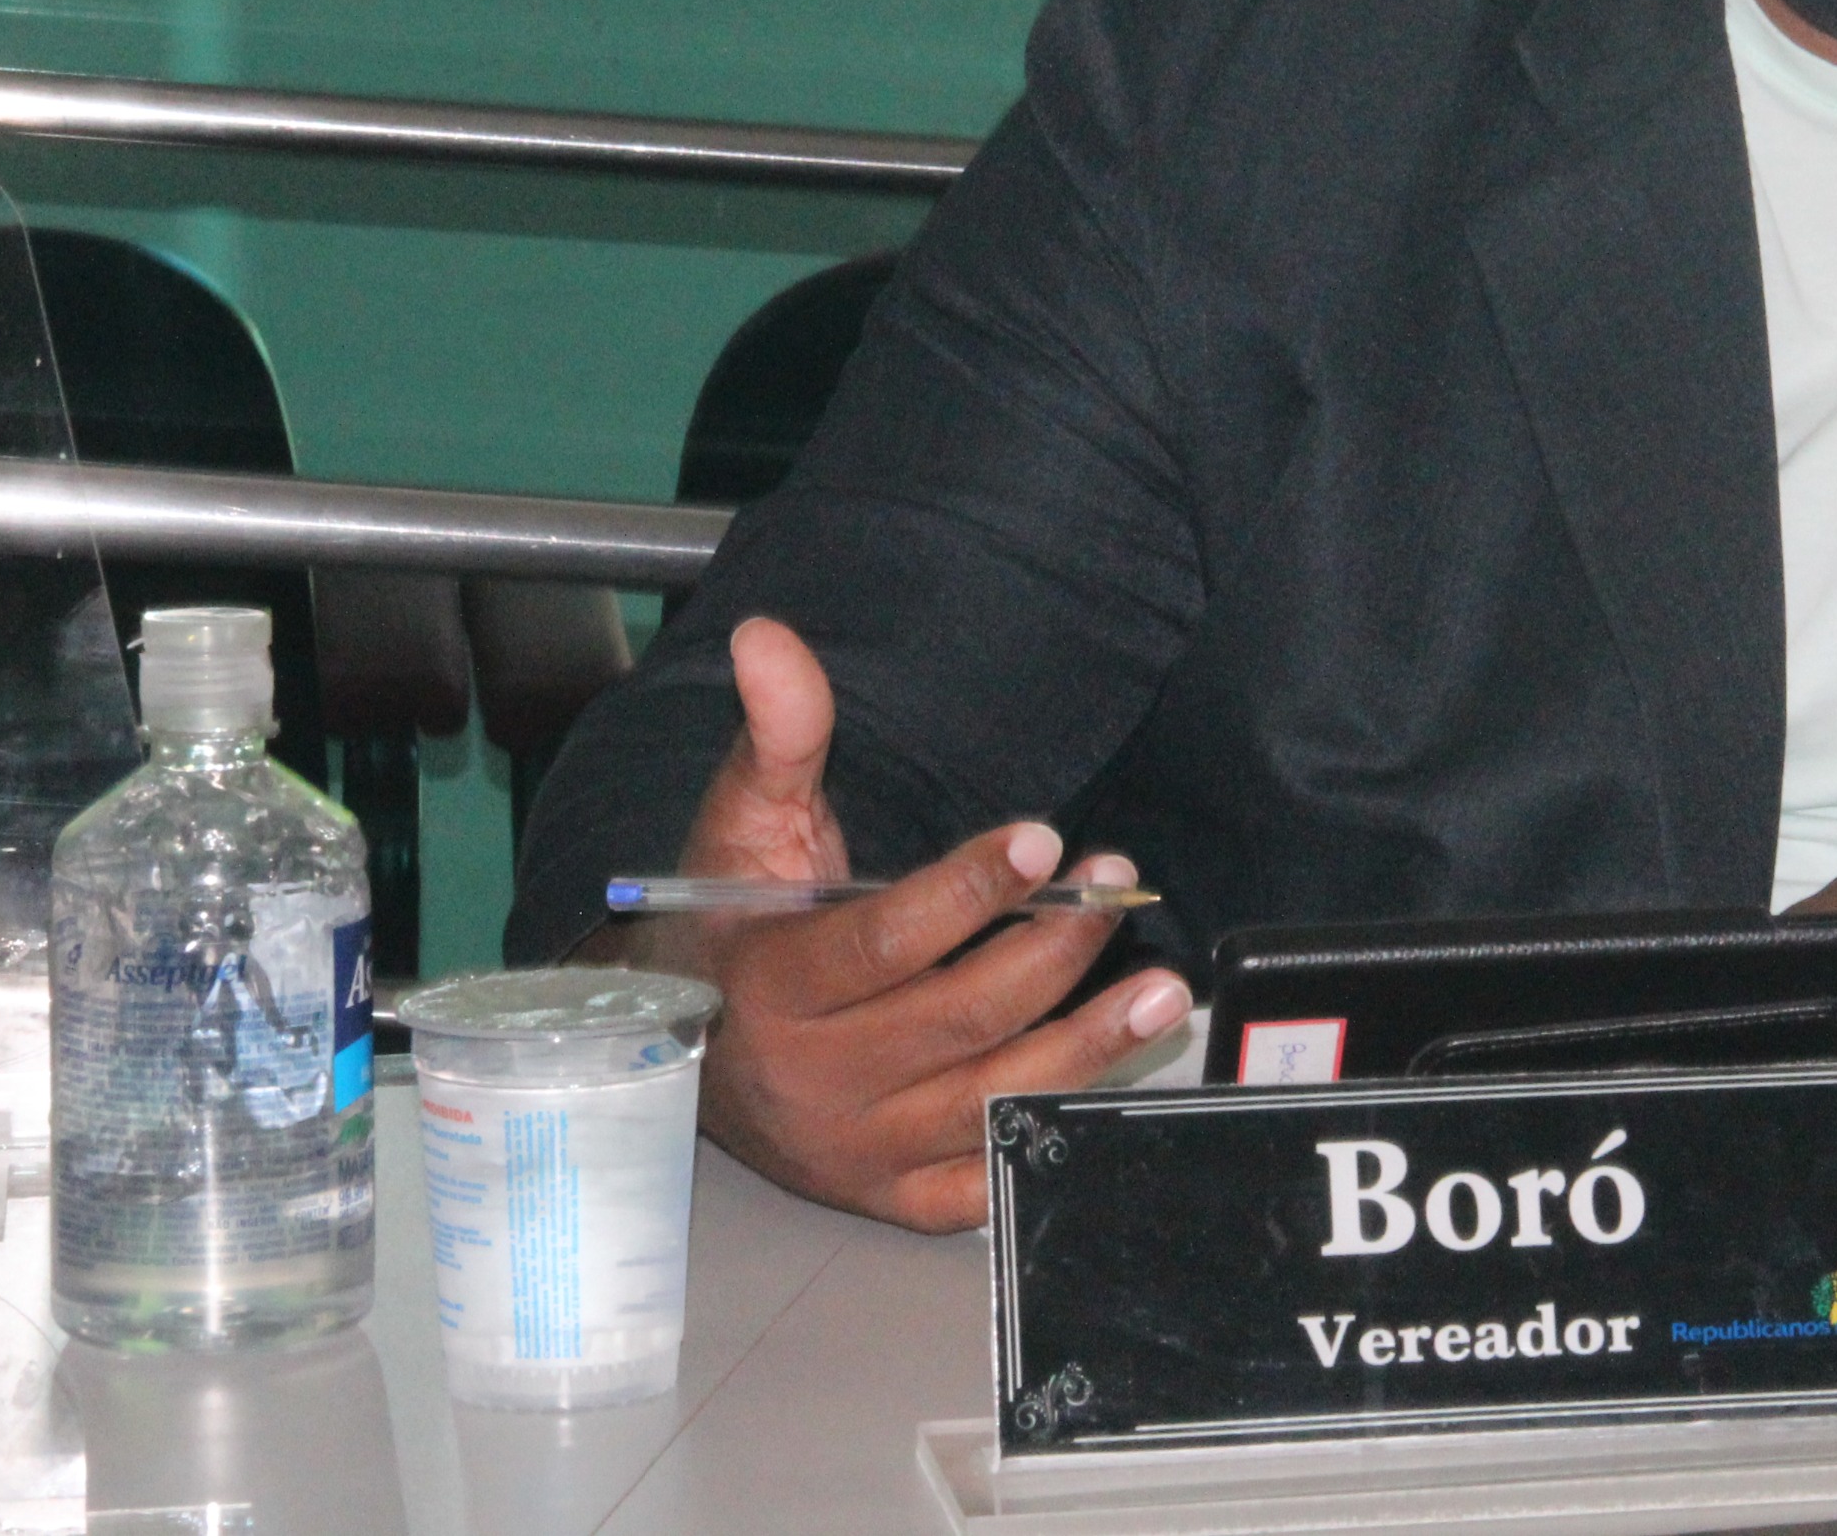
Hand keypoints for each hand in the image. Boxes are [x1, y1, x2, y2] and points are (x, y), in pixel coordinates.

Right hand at [595, 618, 1191, 1231]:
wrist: (676, 1053)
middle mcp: (815, 1081)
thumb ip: (779, 735)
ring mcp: (857, 1150)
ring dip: (1086, 1045)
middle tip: (1117, 885)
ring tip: (1161, 989)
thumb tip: (769, 639)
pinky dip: (1054, 1138)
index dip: (967, 892)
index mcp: (773, 988)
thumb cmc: (731, 925)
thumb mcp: (744, 824)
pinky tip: (1116, 1083)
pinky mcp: (892, 1196)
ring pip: (988, 1101)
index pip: (883, 943)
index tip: (1043, 838)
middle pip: (957, 1019)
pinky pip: (986, 1180)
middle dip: (1052, 949)